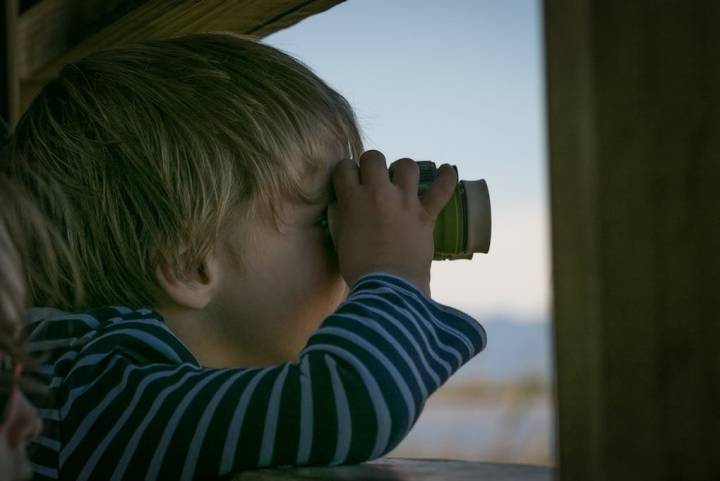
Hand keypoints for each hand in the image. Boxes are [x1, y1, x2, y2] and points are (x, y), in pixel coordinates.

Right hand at [328, 150, 457, 296]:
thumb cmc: (358, 268)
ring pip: (406, 165)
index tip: (349, 182)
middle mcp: (379, 193)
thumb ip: (341, 216)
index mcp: (352, 199)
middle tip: (372, 181)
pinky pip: (442, 189)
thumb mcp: (340, 239)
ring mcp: (405, 202)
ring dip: (402, 170)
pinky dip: (447, 177)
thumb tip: (343, 204)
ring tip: (400, 180)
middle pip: (374, 158)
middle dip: (371, 166)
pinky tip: (448, 169)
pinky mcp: (426, 214)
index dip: (346, 173)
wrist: (387, 287)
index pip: (344, 167)